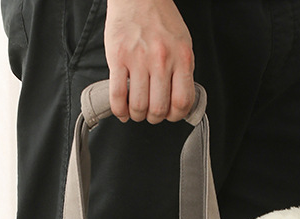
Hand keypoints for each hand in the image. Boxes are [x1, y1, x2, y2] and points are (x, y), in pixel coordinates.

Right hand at [104, 0, 194, 123]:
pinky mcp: (118, 58)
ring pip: (138, 106)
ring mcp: (138, 59)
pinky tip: (122, 111)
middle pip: (158, 108)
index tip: (170, 115)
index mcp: (182, 57)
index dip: (175, 116)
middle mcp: (161, 60)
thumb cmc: (160, 20)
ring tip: (136, 111)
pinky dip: (119, 111)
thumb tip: (180, 101)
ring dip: (137, 115)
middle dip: (154, 118)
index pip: (182, 102)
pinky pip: (117, 96)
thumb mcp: (182, 43)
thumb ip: (182, 71)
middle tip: (151, 113)